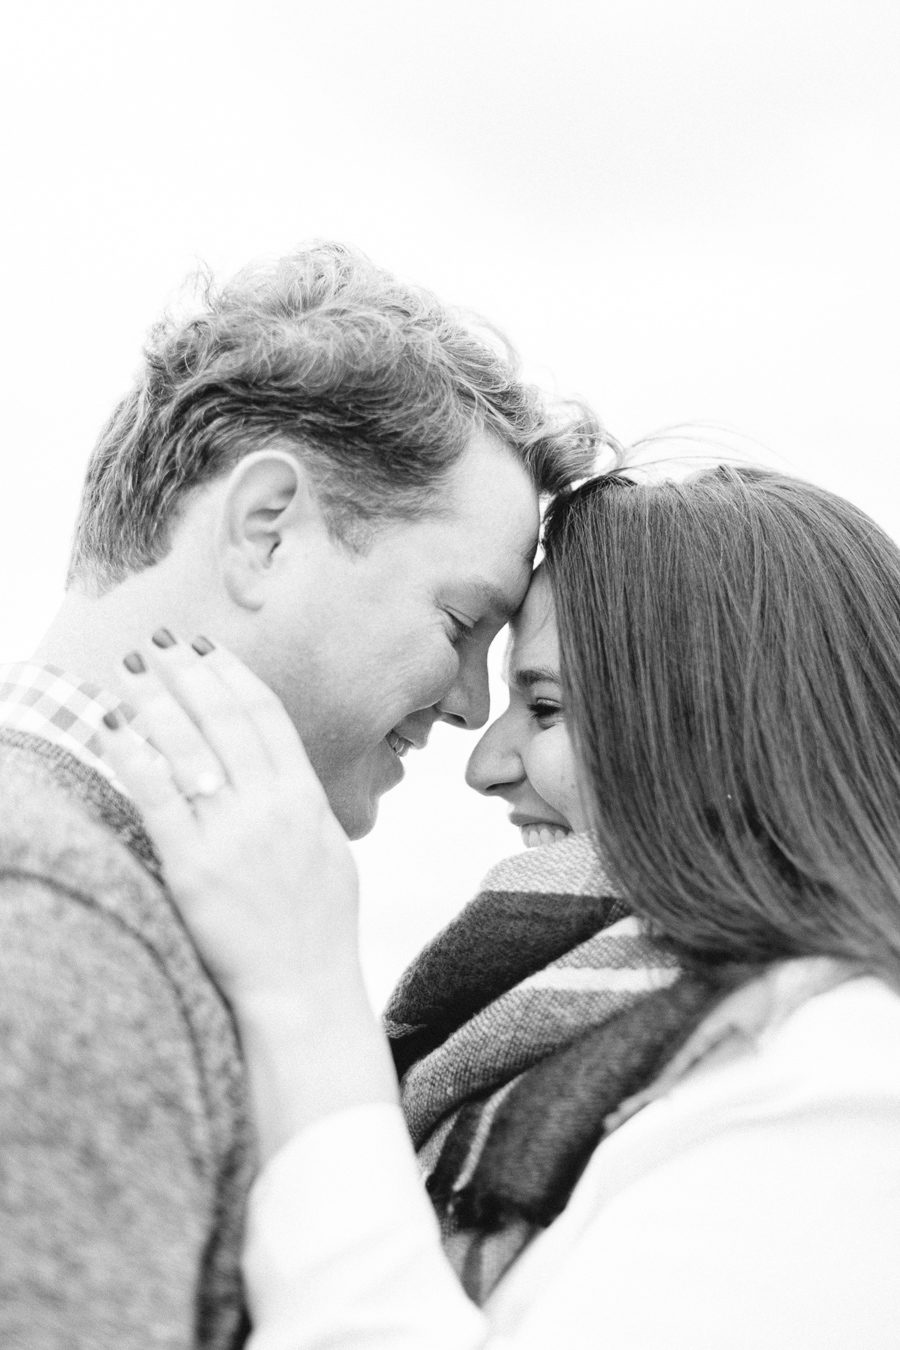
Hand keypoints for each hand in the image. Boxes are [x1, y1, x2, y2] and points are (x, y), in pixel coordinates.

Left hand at [99, 634, 397, 1156]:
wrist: (305, 992)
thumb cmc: (320, 931)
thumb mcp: (330, 853)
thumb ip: (304, 804)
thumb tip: (279, 768)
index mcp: (306, 799)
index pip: (266, 718)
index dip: (233, 676)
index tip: (208, 648)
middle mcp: (271, 807)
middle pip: (223, 719)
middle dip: (188, 673)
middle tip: (160, 642)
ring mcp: (232, 835)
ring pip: (187, 747)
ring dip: (155, 700)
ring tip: (130, 669)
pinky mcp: (194, 868)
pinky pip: (157, 798)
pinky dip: (134, 757)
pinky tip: (115, 729)